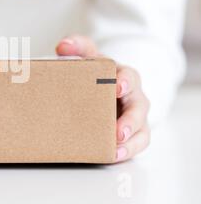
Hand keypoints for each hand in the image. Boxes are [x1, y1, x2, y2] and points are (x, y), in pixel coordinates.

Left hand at [56, 35, 150, 162]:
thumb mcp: (88, 56)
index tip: (117, 87)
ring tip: (114, 151)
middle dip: (130, 120)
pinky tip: (112, 157)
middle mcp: (134, 97)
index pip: (129, 76)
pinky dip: (126, 152)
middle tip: (118, 131)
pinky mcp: (131, 134)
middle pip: (138, 108)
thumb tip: (62, 46)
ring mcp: (134, 117)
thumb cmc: (95, 72)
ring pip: (141, 131)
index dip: (125, 82)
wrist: (101, 87)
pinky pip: (134, 144)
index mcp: (123, 75)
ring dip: (129, 142)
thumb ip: (76, 46)